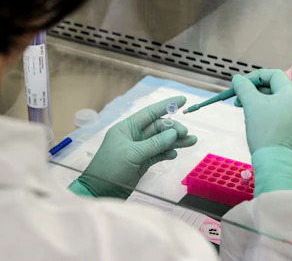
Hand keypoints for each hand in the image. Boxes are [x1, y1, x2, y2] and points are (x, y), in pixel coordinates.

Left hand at [76, 96, 196, 198]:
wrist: (100, 191)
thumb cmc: (110, 168)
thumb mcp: (132, 154)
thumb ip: (154, 143)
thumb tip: (174, 133)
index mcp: (127, 128)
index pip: (150, 113)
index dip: (166, 105)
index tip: (183, 100)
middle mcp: (134, 136)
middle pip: (158, 127)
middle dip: (173, 128)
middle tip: (186, 133)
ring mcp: (139, 149)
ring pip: (161, 141)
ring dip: (175, 141)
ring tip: (191, 141)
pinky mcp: (142, 162)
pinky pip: (159, 153)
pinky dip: (167, 153)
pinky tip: (174, 154)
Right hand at [232, 69, 291, 195]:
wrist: (276, 163)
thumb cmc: (264, 131)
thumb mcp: (251, 105)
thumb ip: (244, 88)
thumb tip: (237, 79)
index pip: (274, 75)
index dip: (254, 77)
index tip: (240, 86)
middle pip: (276, 91)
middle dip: (255, 94)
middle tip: (239, 102)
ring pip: (280, 106)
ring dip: (262, 106)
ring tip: (249, 116)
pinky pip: (285, 120)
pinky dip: (271, 119)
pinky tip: (261, 129)